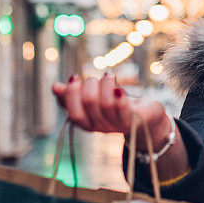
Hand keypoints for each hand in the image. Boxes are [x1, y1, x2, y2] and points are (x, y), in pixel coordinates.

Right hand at [51, 73, 171, 151]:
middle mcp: (102, 127)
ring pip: (105, 105)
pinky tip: (118, 87)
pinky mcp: (135, 121)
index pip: (73, 114)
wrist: (148, 118)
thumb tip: (55, 87)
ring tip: (109, 75)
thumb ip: (76, 95)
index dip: (70, 95)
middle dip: (89, 86)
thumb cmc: (118, 105)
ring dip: (105, 85)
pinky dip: (119, 96)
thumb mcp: (96, 98)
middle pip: (87, 107)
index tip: (74, 77)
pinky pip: (124, 110)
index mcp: (90, 123)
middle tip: (94, 77)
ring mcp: (119, 126)